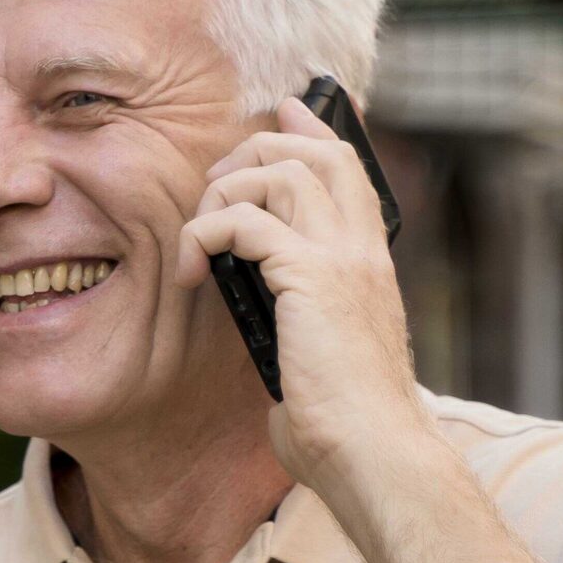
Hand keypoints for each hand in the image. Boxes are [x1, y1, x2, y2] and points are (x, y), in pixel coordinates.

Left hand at [172, 97, 435, 493]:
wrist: (373, 452)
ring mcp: (341, 259)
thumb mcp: (325, 357)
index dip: (314, 132)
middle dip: (254, 152)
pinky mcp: (311, 278)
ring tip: (198, 237)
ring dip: (223, 193)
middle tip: (213, 187)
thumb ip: (304, 326)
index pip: (349, 170)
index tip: (285, 111)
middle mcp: (362, 251)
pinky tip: (190, 271)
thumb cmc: (345, 425)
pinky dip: (204, 235)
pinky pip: (243, 222)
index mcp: (370, 264)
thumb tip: (271, 336)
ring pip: (279, 175)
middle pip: (314, 155)